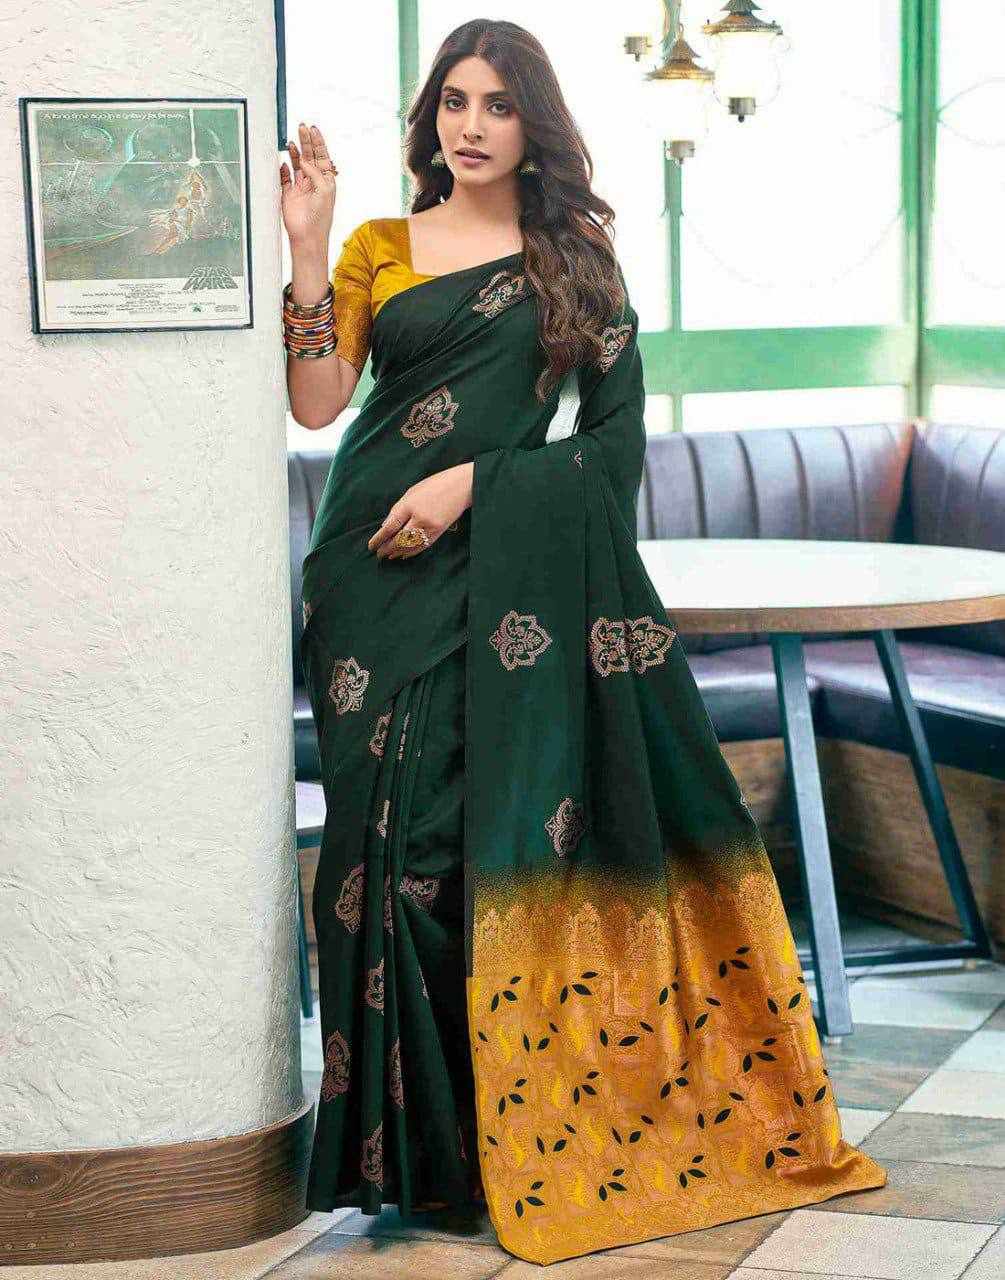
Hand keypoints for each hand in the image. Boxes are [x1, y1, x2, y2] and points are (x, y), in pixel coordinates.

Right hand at [280, 122, 335, 248]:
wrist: (307, 235)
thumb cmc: (320, 217)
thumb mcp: (325, 190)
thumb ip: (316, 173)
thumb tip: (305, 160)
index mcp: (325, 180)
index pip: (322, 156)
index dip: (318, 142)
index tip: (313, 129)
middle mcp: (313, 182)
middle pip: (309, 156)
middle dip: (306, 141)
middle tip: (302, 127)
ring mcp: (300, 187)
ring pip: (296, 164)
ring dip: (294, 152)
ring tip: (291, 141)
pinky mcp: (288, 194)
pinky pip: (284, 177)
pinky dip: (283, 169)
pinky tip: (283, 162)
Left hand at [368, 463, 473, 559]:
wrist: (461, 486)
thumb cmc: (434, 485)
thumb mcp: (411, 492)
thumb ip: (398, 509)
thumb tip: (386, 526)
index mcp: (409, 504)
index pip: (390, 527)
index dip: (379, 539)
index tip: (371, 546)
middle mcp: (419, 517)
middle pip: (399, 539)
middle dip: (387, 548)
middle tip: (379, 554)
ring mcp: (431, 526)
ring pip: (411, 545)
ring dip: (398, 552)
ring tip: (389, 556)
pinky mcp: (439, 532)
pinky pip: (423, 545)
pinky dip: (412, 552)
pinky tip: (404, 554)